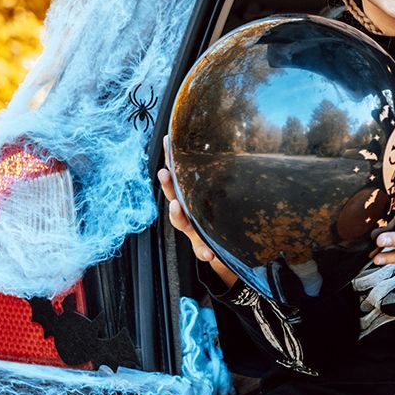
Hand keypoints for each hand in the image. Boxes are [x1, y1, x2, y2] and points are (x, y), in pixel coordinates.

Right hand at [159, 140, 235, 286]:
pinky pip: (201, 250)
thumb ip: (223, 179)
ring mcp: (194, 230)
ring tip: (175, 206)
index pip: (179, 176)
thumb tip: (231, 144)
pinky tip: (209, 253)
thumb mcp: (221, 201)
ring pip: (181, 222)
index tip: (167, 140)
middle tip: (164, 172)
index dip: (172, 158)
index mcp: (192, 199)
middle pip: (174, 195)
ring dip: (177, 214)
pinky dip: (203, 251)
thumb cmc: (222, 223)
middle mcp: (189, 213)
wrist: (225, 253)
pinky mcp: (203, 247)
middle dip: (168, 184)